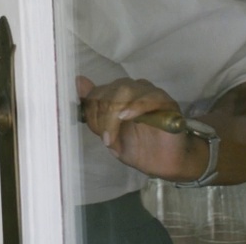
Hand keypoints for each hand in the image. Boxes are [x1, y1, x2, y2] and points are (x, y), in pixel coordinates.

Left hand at [77, 76, 205, 180]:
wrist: (165, 164)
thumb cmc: (136, 147)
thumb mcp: (107, 133)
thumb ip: (93, 110)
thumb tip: (78, 81)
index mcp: (116, 95)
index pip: (96, 93)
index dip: (91, 111)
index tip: (97, 132)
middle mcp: (132, 89)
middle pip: (109, 91)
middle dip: (101, 115)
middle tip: (105, 138)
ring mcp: (149, 93)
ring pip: (125, 90)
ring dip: (114, 115)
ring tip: (112, 136)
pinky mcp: (166, 101)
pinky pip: (149, 97)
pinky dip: (135, 106)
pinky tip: (128, 117)